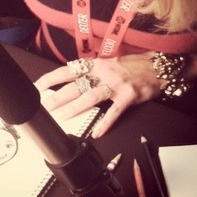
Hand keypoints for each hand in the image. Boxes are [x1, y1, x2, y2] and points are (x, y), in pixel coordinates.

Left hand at [37, 53, 162, 137]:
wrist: (158, 67)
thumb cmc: (133, 66)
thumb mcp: (109, 63)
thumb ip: (92, 72)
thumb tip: (72, 80)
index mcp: (96, 64)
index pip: (68, 71)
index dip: (51, 78)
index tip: (38, 86)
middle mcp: (103, 72)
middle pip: (75, 85)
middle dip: (57, 96)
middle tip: (44, 106)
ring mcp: (116, 84)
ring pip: (91, 97)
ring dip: (75, 107)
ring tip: (63, 117)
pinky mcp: (128, 96)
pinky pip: (114, 111)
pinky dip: (105, 123)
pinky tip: (97, 132)